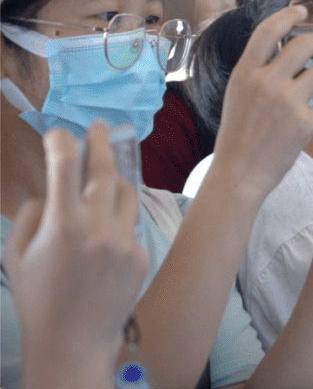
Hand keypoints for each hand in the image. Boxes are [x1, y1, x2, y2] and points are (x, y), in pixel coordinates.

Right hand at [3, 124, 148, 380]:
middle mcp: (98, 229)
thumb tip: (50, 192)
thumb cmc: (38, 299)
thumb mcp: (16, 255)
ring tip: (105, 170)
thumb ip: (32, 216)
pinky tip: (104, 228)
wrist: (75, 342)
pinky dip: (116, 218)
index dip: (61, 143)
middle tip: (101, 127)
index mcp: (62, 227)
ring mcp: (123, 241)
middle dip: (101, 144)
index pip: (65, 167)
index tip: (58, 133)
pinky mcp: (140, 254)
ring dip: (115, 177)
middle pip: (105, 171)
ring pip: (125, 193)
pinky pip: (129, 223)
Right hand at [212, 5, 312, 197]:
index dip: (288, 15)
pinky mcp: (302, 123)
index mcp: (245, 72)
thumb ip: (257, 74)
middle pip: (306, 44)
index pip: (267, 30)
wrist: (238, 174)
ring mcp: (285, 101)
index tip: (302, 11)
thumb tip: (283, 54)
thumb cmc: (239, 137)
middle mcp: (264, 81)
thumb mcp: (238, 96)